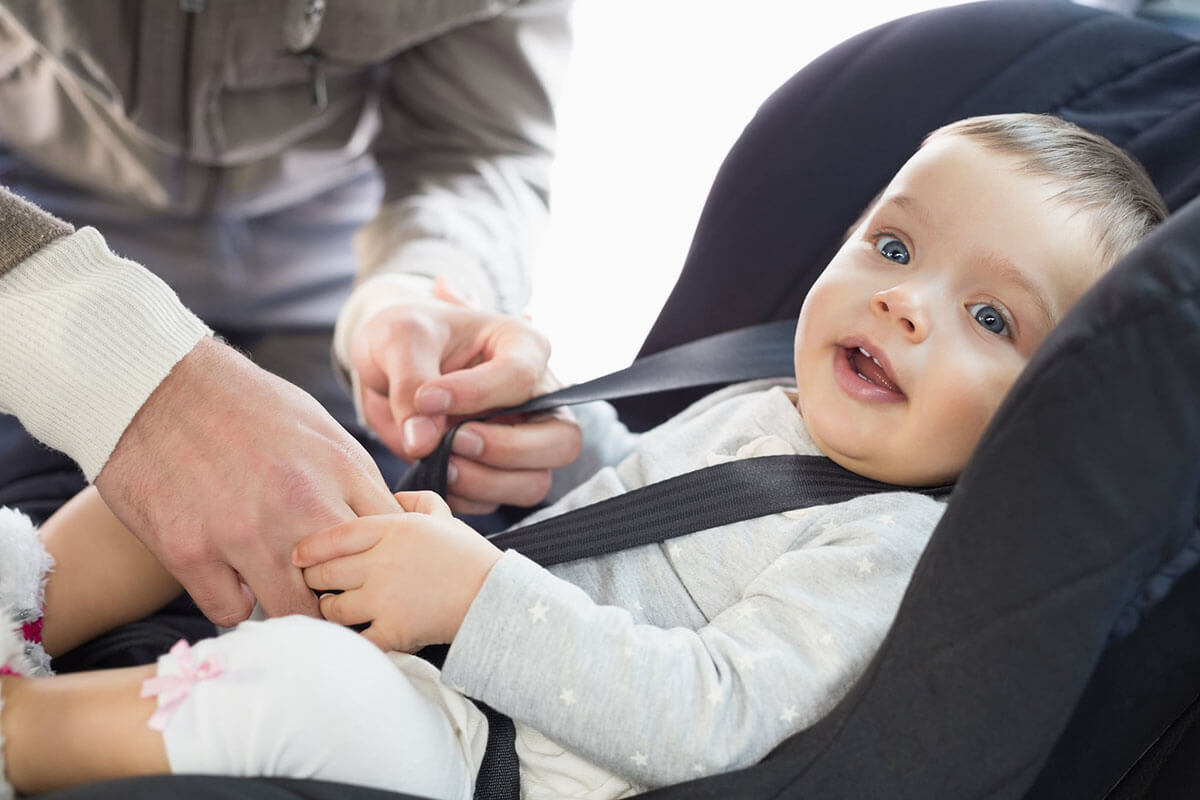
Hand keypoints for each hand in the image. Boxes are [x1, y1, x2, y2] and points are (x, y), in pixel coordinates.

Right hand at [95, 337, 398, 626]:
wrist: (155, 383)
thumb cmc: (244, 403)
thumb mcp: (319, 427)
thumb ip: (355, 479)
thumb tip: (385, 523)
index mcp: (340, 469)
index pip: (390, 541)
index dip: (383, 562)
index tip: (370, 570)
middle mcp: (300, 504)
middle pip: (351, 585)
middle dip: (345, 597)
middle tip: (329, 594)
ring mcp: (245, 532)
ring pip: (294, 613)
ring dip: (291, 608)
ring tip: (282, 593)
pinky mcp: (190, 552)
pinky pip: (230, 611)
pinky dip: (233, 602)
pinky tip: (231, 581)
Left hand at [293, 491, 501, 651]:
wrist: (495, 597)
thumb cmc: (469, 556)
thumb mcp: (443, 516)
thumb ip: (414, 501)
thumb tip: (393, 498)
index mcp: (394, 529)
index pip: (334, 536)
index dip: (309, 548)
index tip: (298, 555)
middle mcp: (383, 562)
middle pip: (325, 573)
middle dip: (315, 580)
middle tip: (316, 584)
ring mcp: (385, 598)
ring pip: (333, 608)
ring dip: (331, 610)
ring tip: (336, 608)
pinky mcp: (393, 631)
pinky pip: (355, 639)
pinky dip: (349, 641)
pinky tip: (351, 637)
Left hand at [349, 301, 580, 513]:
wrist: (386, 364)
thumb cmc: (405, 337)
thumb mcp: (398, 339)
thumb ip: (410, 382)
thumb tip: (423, 441)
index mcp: (523, 346)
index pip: (521, 377)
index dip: (475, 394)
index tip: (426, 399)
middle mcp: (536, 397)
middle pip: (561, 440)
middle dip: (507, 450)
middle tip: (455, 440)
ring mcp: (522, 439)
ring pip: (535, 481)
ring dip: (485, 481)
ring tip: (439, 461)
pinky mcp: (497, 472)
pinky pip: (496, 501)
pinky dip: (464, 497)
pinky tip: (434, 473)